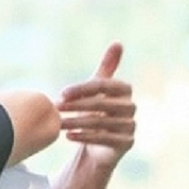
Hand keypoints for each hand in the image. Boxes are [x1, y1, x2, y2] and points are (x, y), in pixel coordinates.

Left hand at [56, 42, 135, 167]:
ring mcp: (130, 126)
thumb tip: (118, 42)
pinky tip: (68, 136)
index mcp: (124, 90)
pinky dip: (85, 136)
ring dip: (77, 122)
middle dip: (77, 106)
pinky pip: (105, 139)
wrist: (98, 146)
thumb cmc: (96, 111)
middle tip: (57, 108)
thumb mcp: (98, 88)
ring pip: (102, 122)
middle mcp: (131, 107)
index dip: (83, 88)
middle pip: (102, 104)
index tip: (62, 93)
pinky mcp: (127, 143)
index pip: (104, 85)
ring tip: (58, 124)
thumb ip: (107, 67)